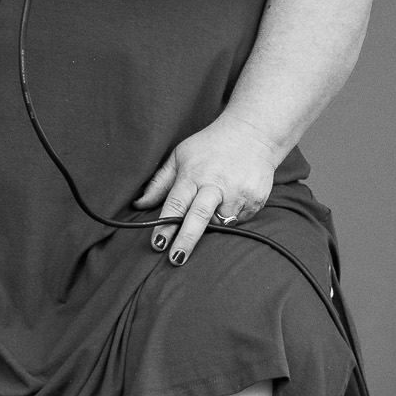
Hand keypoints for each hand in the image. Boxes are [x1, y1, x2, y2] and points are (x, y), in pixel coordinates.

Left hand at [132, 112, 280, 264]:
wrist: (253, 135)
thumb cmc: (209, 147)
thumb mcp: (179, 157)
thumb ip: (159, 183)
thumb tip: (138, 205)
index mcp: (193, 175)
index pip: (176, 204)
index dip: (166, 225)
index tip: (157, 244)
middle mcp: (216, 186)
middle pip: (199, 218)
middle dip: (187, 240)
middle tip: (175, 259)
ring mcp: (239, 195)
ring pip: (222, 223)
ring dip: (212, 226)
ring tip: (212, 208)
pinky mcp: (256, 202)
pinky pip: (240, 220)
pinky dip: (231, 217)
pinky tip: (230, 200)